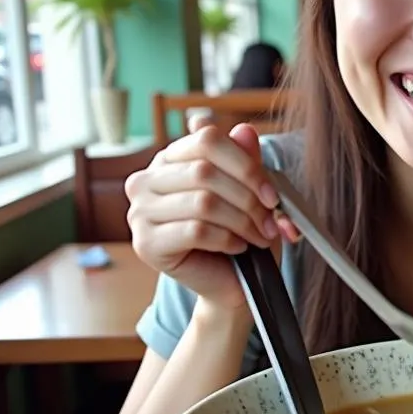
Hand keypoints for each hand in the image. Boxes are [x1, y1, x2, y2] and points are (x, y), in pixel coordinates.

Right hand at [126, 116, 297, 307]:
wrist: (231, 283)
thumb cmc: (240, 233)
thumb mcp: (250, 192)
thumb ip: (246, 160)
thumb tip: (245, 130)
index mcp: (170, 158)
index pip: (207, 140)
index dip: (246, 165)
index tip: (272, 194)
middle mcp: (147, 180)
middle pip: (204, 171)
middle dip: (248, 199)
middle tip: (271, 222)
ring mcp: (140, 212)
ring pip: (202, 202)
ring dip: (242, 222)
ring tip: (259, 236)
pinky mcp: (146, 243)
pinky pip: (195, 231)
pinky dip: (226, 239)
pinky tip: (237, 247)